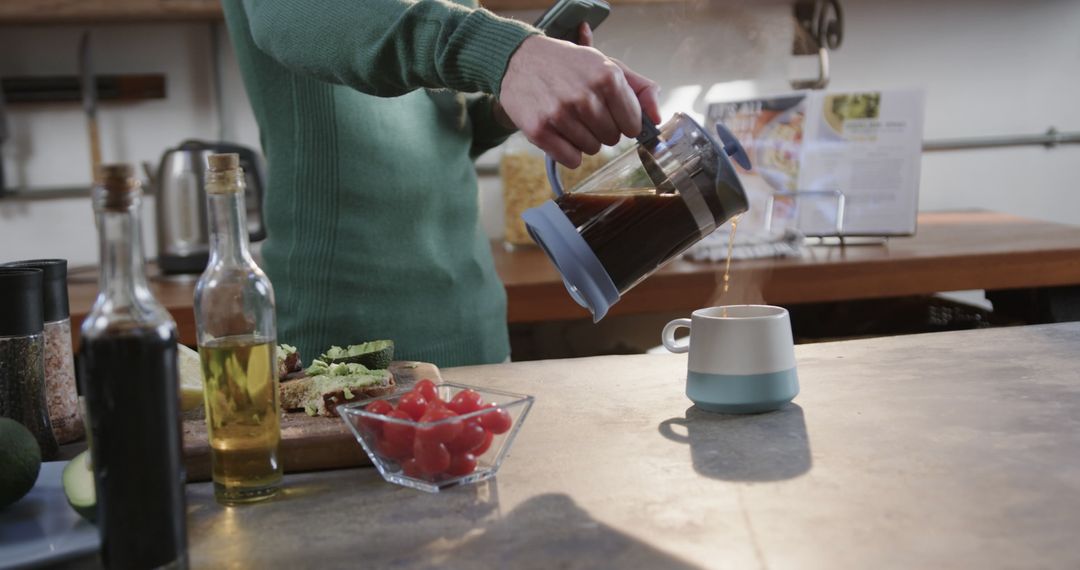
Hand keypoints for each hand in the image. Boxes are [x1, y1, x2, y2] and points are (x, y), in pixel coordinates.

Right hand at [498, 31, 660, 167]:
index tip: (610, 112)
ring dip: (583, 139)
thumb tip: (657, 119)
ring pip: (592, 150)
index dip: (623, 121)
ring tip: (569, 117)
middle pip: (612, 139)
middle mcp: (585, 95)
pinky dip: (568, 152)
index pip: (633, 124)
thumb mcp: (607, 64)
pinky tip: (559, 132)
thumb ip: (640, 89)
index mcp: (607, 76)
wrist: (520, 59)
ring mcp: (560, 114)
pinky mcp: (540, 130)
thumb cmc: (568, 65)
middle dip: (602, 128)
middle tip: (584, 110)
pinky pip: (572, 160)